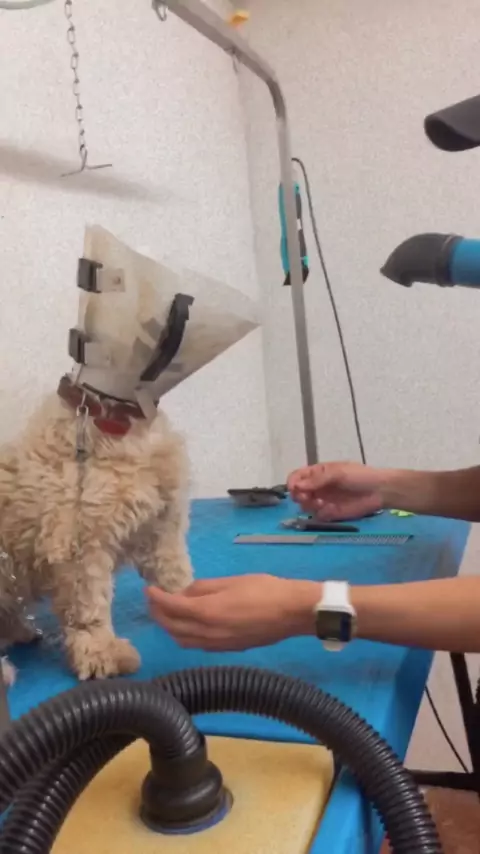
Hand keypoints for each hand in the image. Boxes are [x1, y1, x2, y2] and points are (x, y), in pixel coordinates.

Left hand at [146, 575, 319, 650]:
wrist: (291, 613)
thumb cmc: (264, 590)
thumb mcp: (231, 582)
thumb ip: (204, 588)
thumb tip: (184, 593)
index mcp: (208, 613)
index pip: (172, 608)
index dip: (157, 598)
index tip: (149, 589)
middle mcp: (208, 634)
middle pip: (173, 628)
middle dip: (158, 614)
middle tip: (153, 600)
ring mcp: (217, 645)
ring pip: (183, 641)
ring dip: (170, 628)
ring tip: (166, 613)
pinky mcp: (227, 650)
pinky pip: (197, 645)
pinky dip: (185, 635)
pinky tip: (187, 624)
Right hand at [288, 461, 384, 520]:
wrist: (379, 491)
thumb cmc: (359, 476)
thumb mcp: (337, 473)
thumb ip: (317, 479)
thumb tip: (297, 486)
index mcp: (317, 473)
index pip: (297, 477)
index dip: (292, 483)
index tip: (294, 489)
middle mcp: (317, 487)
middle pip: (297, 493)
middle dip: (299, 496)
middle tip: (306, 498)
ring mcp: (323, 501)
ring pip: (305, 506)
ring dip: (309, 505)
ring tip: (321, 503)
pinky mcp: (331, 514)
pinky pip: (318, 516)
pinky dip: (321, 514)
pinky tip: (331, 510)